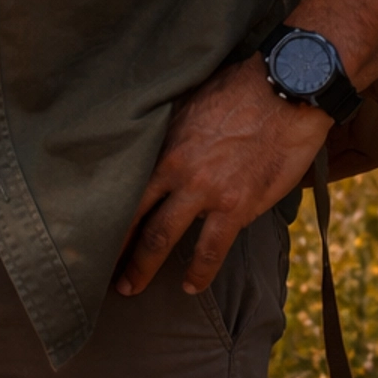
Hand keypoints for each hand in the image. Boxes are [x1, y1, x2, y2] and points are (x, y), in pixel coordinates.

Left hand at [114, 55, 329, 297]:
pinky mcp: (237, 206)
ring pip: (163, 236)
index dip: (107, 212)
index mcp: (165, 144)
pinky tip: (190, 286)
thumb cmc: (241, 90)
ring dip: (143, 266)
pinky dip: (199, 272)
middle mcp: (177, 170)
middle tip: (99, 271)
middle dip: (115, 248)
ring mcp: (206, 190)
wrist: (286, 91)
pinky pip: (211, 249)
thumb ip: (173, 134)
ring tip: (131, 288)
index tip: (91, 231)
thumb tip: (159, 149)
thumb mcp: (192, 103)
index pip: (125, 185)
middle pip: (135, 217)